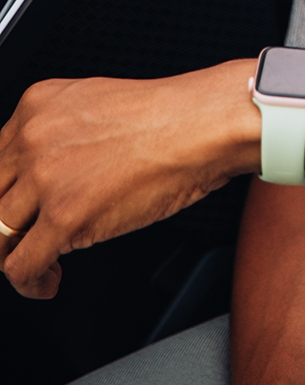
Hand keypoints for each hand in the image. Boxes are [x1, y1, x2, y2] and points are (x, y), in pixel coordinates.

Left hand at [0, 60, 259, 298]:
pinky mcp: (64, 215)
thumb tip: (47, 172)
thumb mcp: (95, 104)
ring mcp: (45, 177)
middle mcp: (32, 137)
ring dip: (16, 257)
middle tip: (27, 240)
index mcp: (37, 105)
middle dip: (7, 226)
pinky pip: (21, 266)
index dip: (5, 195)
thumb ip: (60, 132)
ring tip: (41, 264)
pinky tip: (49, 281)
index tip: (18, 212)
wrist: (203, 124)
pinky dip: (32, 283)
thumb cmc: (170, 116)